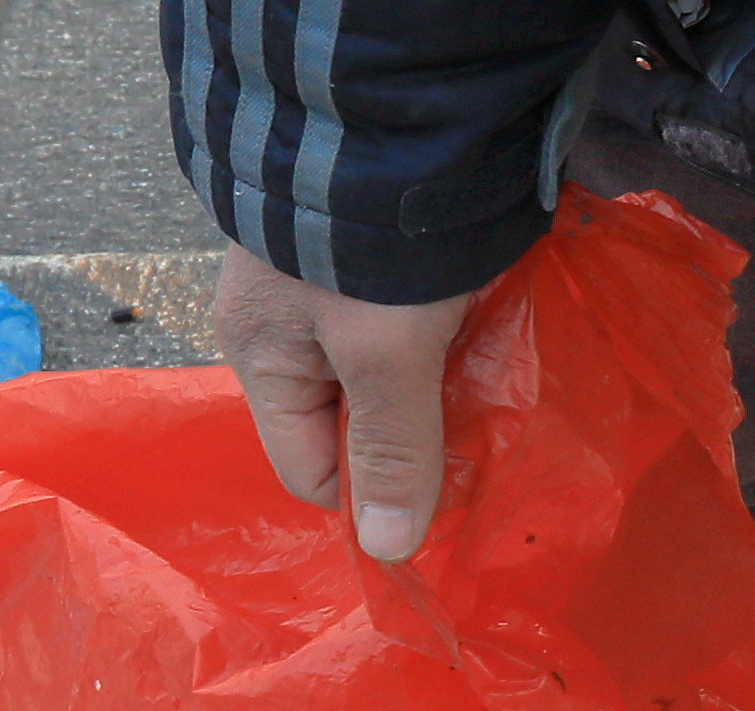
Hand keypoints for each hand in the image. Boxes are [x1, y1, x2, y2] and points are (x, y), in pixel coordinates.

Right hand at [212, 247, 475, 562]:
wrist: (394, 116)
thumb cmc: (371, 244)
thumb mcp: (385, 356)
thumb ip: (392, 449)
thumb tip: (387, 551)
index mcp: (262, 358)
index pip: (313, 473)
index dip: (375, 494)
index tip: (443, 501)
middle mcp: (288, 332)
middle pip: (354, 429)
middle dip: (415, 447)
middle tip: (481, 448)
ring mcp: (331, 297)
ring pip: (390, 384)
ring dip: (440, 399)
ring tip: (492, 398)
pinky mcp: (377, 268)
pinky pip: (414, 337)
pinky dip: (451, 351)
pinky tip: (490, 348)